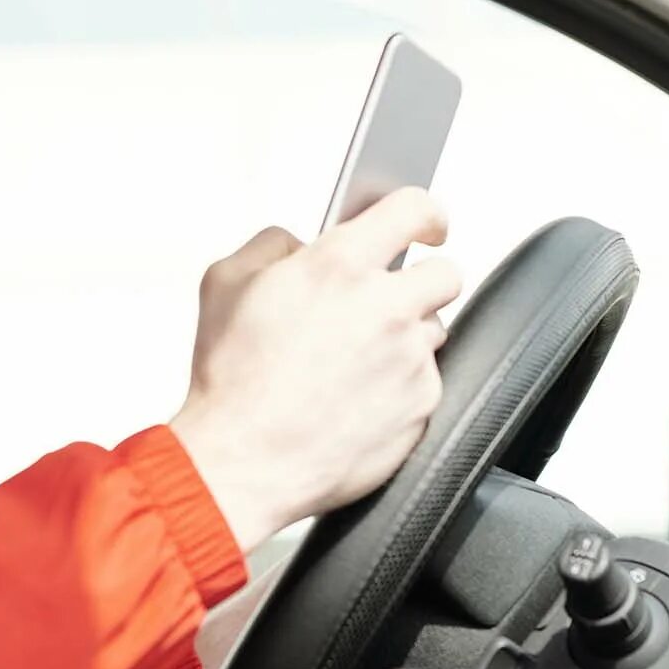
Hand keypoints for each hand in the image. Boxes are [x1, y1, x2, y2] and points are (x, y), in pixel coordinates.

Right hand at [170, 188, 461, 551]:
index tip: (427, 223)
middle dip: (419, 281)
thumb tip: (300, 244)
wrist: (243, 460)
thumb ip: (271, 244)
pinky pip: (424, 381)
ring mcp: (410, 359)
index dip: (424, 212)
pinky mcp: (421, 405)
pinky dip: (398, 385)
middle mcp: (385, 308)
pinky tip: (354, 396)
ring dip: (404, 336)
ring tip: (353, 360)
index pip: (414, 209)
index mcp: (339, 266)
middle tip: (383, 300)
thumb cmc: (230, 379)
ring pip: (433, 330)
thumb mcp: (224, 283)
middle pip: (444, 273)